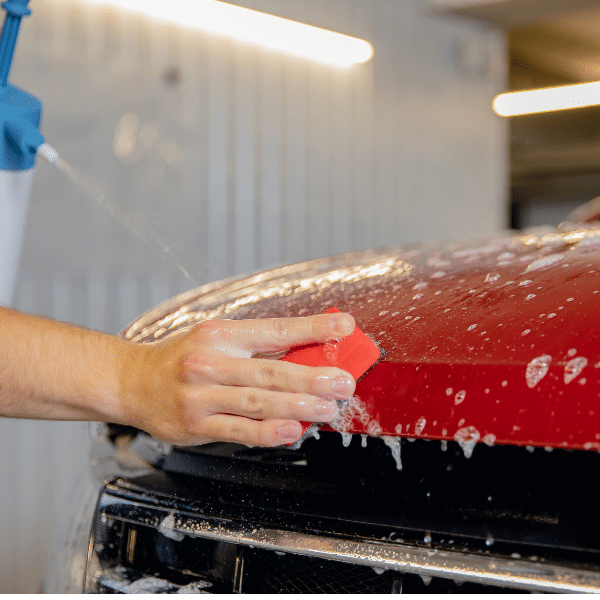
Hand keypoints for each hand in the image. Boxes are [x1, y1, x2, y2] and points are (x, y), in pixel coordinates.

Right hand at [121, 312, 355, 446]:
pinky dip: (268, 432)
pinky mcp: (195, 424)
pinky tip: (293, 430)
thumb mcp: (217, 340)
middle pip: (270, 370)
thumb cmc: (183, 359)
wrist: (133, 382)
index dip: (312, 329)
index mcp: (221, 335)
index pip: (274, 330)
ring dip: (299, 406)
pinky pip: (238, 430)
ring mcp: (201, 395)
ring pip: (258, 402)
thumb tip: (308, 353)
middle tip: (343, 383)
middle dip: (313, 377)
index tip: (344, 328)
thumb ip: (258, 348)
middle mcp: (210, 362)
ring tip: (328, 408)